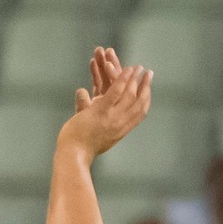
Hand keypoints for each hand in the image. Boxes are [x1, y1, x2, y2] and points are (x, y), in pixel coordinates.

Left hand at [56, 48, 151, 162]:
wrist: (73, 155)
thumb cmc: (80, 148)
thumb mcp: (94, 134)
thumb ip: (92, 116)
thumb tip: (82, 94)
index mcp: (121, 131)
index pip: (139, 114)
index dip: (146, 100)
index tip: (149, 89)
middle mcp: (120, 125)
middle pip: (138, 103)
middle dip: (145, 87)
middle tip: (149, 73)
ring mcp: (112, 118)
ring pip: (129, 95)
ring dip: (135, 79)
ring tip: (139, 68)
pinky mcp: (101, 111)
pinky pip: (115, 92)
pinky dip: (122, 78)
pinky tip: (127, 69)